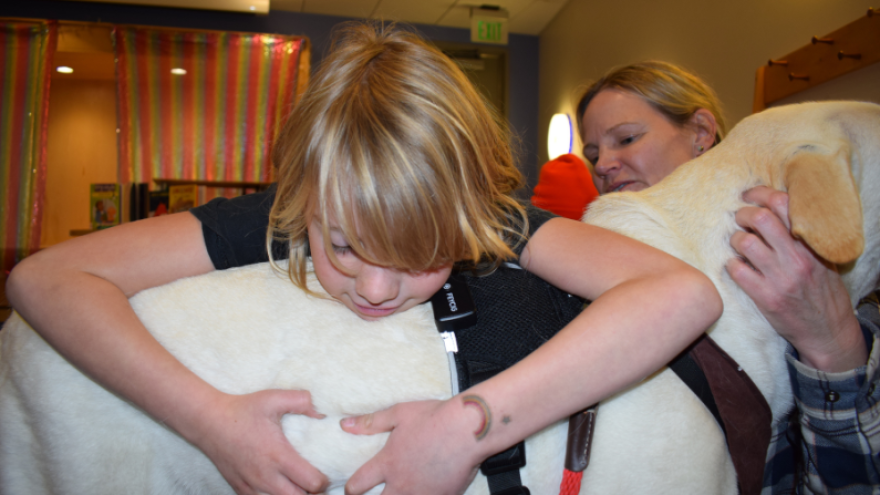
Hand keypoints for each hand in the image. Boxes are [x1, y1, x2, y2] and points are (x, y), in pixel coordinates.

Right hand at [192, 389, 329, 494]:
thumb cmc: (243, 410)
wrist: (208, 421)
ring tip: (298, 485)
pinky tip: (278, 486)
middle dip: (312, 493)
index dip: (324, 481)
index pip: (312, 484)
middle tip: (314, 480)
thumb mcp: (273, 398)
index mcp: (278, 456)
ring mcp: (252, 486)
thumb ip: (302, 401)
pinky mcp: (240, 489)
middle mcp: (266, 476)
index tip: (324, 471)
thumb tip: (322, 413)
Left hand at [341, 399, 481, 494]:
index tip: (353, 488)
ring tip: (401, 492)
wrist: (469, 428)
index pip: (358, 485)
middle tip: (377, 494)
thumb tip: (344, 424)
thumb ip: (370, 422)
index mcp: (388, 463)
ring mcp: (422, 494)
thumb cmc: (434, 417)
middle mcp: (401, 483)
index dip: (352, 488)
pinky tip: (428, 490)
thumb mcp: (399, 414)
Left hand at [726, 186, 866, 371]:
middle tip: (738, 218)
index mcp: (811, 244)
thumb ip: (802, 236)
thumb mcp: (822, 258)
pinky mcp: (766, 297)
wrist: (827, 330)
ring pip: (744, 242)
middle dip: (742, 213)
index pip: (784, 204)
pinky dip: (731, 264)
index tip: (748, 195)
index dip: (760, 193)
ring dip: (734, 239)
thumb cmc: (822, 290)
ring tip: (738, 244)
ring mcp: (780, 278)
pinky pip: (736, 270)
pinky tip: (736, 266)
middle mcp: (797, 258)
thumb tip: (772, 210)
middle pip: (760, 218)